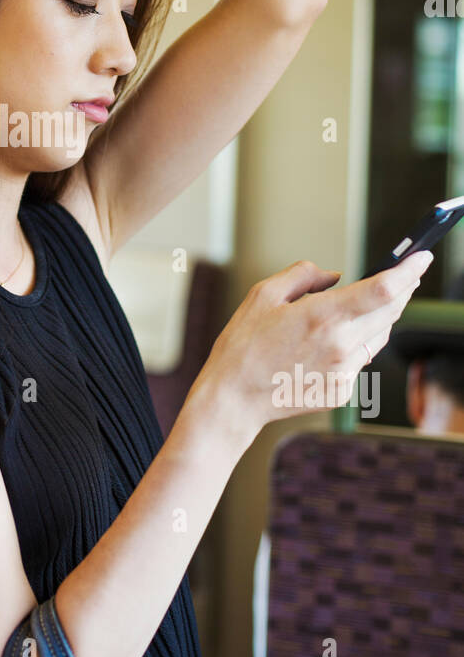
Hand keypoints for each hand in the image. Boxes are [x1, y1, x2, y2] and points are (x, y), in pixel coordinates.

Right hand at [189, 249, 433, 437]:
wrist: (234, 398)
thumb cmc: (244, 345)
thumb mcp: (263, 294)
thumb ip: (303, 275)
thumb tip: (336, 275)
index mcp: (322, 315)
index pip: (383, 289)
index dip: (408, 271)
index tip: (422, 257)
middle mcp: (340, 345)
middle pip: (391, 310)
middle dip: (403, 288)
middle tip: (406, 273)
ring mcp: (345, 372)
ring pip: (380, 335)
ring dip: (381, 316)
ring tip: (368, 304)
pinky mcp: (343, 391)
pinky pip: (362, 359)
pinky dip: (357, 343)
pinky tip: (335, 341)